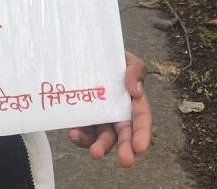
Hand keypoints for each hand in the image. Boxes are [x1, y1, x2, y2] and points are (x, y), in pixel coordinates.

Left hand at [67, 51, 151, 166]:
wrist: (86, 54)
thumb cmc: (112, 59)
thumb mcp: (127, 59)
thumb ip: (135, 70)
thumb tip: (134, 91)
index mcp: (133, 103)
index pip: (141, 121)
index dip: (142, 135)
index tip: (140, 148)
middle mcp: (118, 115)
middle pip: (123, 135)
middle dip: (125, 149)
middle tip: (126, 161)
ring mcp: (100, 119)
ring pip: (102, 138)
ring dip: (99, 147)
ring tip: (95, 153)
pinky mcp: (83, 119)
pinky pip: (83, 132)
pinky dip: (80, 137)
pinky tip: (74, 134)